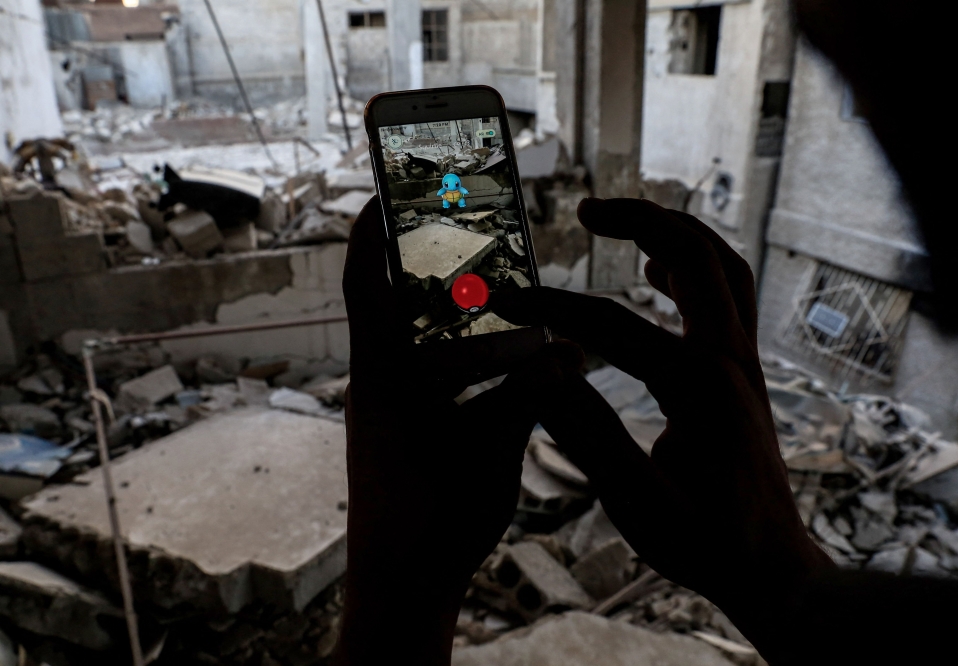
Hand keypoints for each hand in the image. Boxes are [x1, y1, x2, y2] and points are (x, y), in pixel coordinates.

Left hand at [333, 198, 578, 664]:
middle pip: (394, 300)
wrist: (402, 585)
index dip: (373, 230)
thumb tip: (570, 353)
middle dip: (424, 261)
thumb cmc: (435, 523)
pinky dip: (459, 355)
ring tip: (492, 291)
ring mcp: (388, 409)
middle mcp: (378, 384)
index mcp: (385, 378)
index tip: (390, 188)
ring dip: (446, 311)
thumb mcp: (491, 454)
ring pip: (415, 339)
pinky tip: (497, 358)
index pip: (366, 283)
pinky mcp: (402, 432)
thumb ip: (528, 397)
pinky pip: (429, 374)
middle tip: (468, 231)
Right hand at [493, 198, 833, 661]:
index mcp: (697, 388)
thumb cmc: (707, 545)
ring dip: (674, 232)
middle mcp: (728, 360)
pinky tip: (656, 270)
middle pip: (691, 257)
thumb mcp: (636, 504)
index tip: (504, 299)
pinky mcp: (745, 372)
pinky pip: (728, 295)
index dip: (551, 308)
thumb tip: (537, 376)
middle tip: (586, 209)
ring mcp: (744, 362)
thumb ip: (587, 436)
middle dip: (638, 221)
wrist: (773, 569)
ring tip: (621, 221)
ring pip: (721, 265)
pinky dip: (694, 266)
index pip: (611, 325)